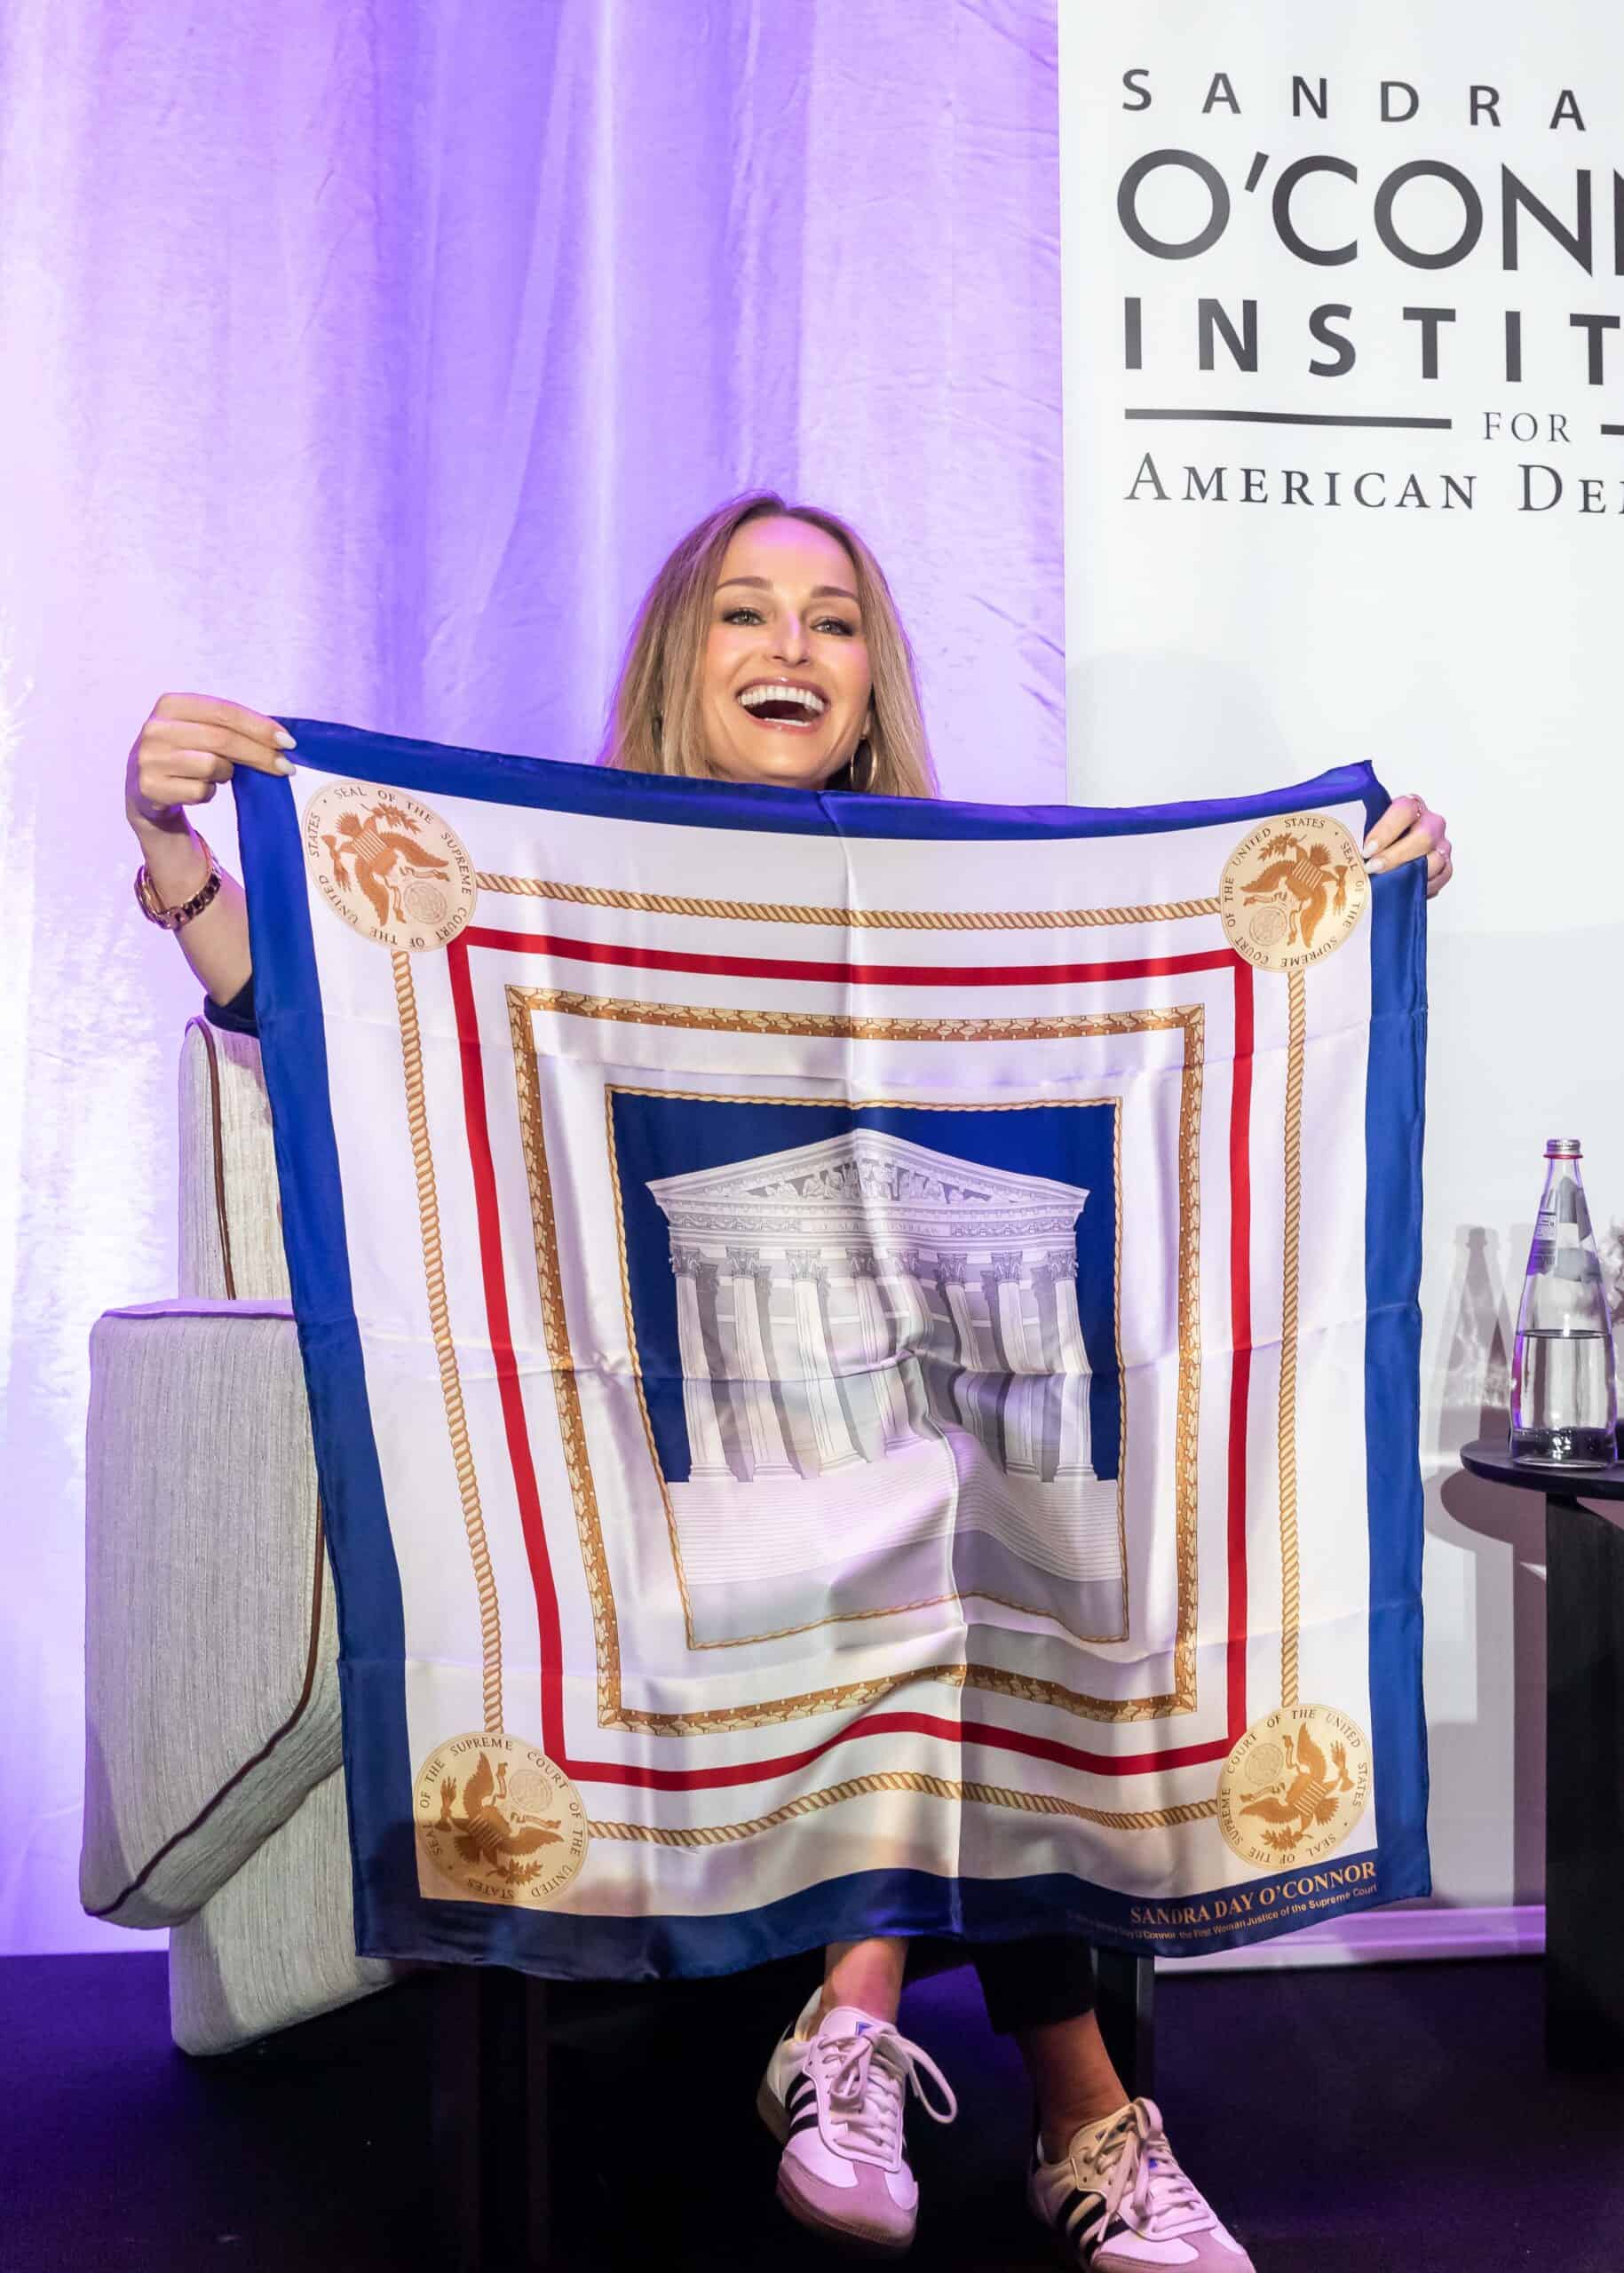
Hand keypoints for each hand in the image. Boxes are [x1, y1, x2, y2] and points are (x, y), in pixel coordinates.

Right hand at [125, 692, 295, 834]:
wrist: (145, 791)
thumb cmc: (184, 756)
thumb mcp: (200, 732)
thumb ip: (231, 729)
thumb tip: (281, 741)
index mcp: (171, 704)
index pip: (224, 711)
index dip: (259, 726)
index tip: (288, 742)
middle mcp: (156, 728)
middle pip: (222, 739)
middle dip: (260, 754)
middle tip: (286, 768)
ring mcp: (149, 758)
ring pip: (212, 765)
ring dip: (226, 774)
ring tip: (220, 774)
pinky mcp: (150, 788)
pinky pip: (200, 792)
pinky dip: (208, 793)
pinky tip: (199, 789)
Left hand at [1363, 792, 1451, 899]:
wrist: (1387, 851)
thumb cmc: (1374, 837)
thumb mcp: (1364, 826)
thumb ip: (1353, 826)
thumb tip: (1322, 828)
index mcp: (1409, 806)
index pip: (1405, 810)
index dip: (1386, 830)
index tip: (1367, 849)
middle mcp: (1429, 822)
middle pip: (1424, 836)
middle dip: (1396, 856)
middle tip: (1372, 869)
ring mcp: (1440, 843)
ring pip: (1435, 858)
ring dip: (1411, 873)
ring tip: (1387, 882)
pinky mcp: (1445, 863)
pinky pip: (1443, 875)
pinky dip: (1426, 884)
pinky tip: (1404, 887)